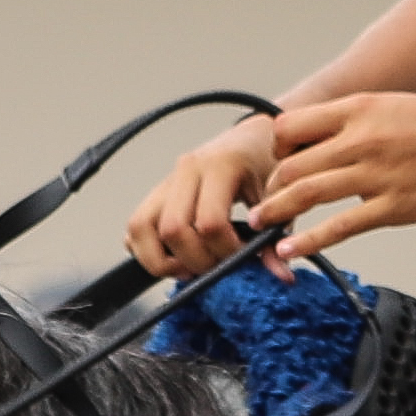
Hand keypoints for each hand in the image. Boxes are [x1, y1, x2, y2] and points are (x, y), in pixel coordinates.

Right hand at [121, 118, 278, 280]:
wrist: (250, 140)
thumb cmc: (265, 165)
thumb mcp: (277, 196)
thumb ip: (276, 235)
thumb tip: (280, 275)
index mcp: (219, 165)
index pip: (210, 222)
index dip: (225, 251)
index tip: (243, 260)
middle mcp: (186, 170)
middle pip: (173, 228)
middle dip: (195, 261)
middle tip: (218, 269)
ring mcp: (166, 181)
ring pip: (141, 228)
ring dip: (161, 260)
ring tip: (190, 270)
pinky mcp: (156, 194)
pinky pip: (135, 228)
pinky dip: (147, 251)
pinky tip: (175, 259)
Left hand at [250, 90, 415, 266]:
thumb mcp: (387, 106)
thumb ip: (351, 122)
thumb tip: (317, 140)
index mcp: (357, 110)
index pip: (290, 126)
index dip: (276, 148)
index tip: (277, 162)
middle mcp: (360, 140)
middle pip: (291, 164)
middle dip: (271, 186)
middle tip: (263, 201)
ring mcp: (375, 175)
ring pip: (306, 193)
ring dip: (275, 211)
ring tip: (259, 224)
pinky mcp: (392, 207)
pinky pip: (338, 227)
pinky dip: (307, 240)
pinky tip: (289, 249)